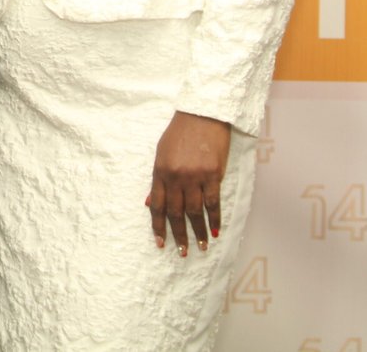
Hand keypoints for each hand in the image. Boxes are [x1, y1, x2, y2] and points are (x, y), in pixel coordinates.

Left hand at [148, 111, 230, 257]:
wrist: (203, 113)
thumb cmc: (180, 132)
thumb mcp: (161, 153)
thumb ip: (157, 180)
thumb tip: (150, 203)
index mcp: (159, 171)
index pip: (157, 206)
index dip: (158, 226)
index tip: (160, 243)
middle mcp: (175, 177)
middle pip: (176, 213)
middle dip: (178, 235)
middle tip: (182, 252)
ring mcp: (195, 176)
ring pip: (194, 211)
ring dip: (198, 231)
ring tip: (201, 246)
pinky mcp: (213, 174)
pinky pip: (213, 202)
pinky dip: (214, 219)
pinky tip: (215, 231)